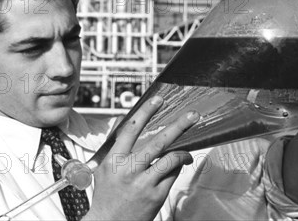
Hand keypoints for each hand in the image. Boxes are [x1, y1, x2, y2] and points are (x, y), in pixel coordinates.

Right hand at [84, 96, 198, 220]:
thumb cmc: (107, 196)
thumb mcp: (105, 169)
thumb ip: (118, 149)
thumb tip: (132, 126)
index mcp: (115, 160)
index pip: (132, 129)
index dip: (146, 111)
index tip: (158, 99)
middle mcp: (129, 170)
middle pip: (158, 141)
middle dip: (178, 126)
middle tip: (192, 115)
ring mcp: (143, 184)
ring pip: (170, 159)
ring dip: (182, 151)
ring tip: (188, 149)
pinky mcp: (155, 196)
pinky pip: (171, 176)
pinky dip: (176, 168)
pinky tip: (177, 167)